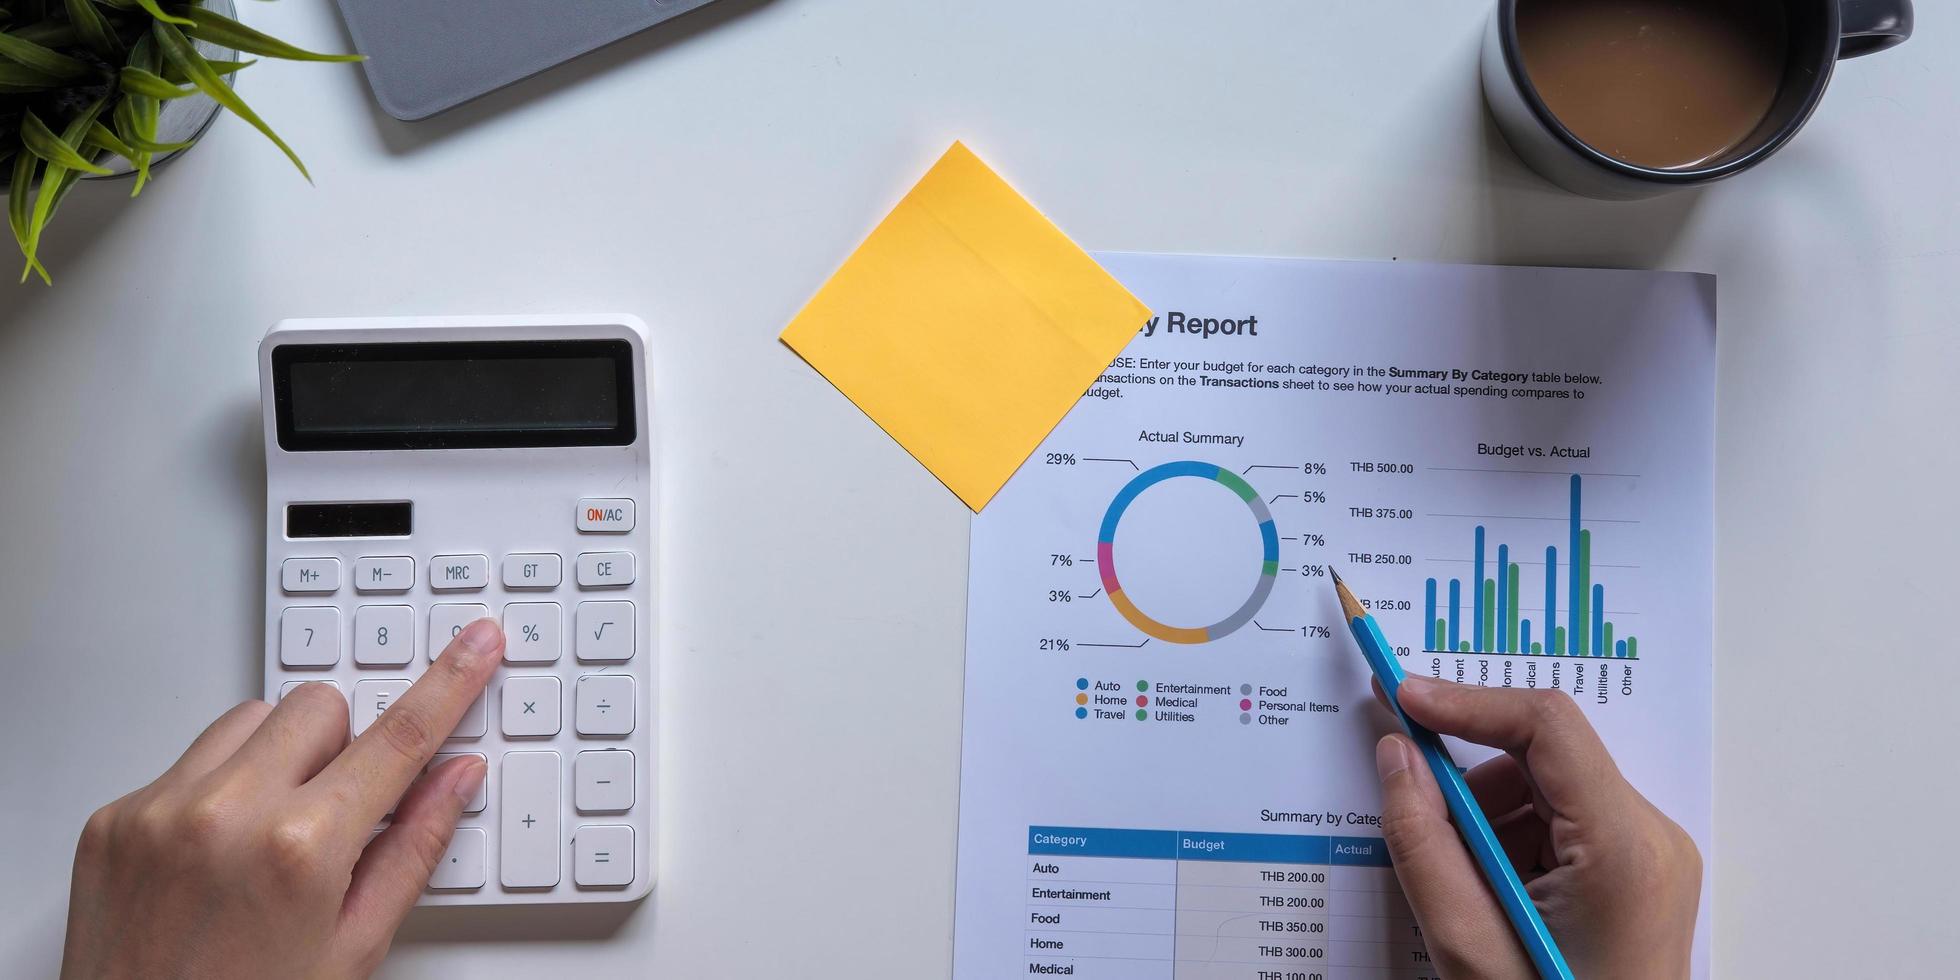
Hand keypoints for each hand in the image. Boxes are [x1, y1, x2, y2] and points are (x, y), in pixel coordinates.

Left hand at [61, 620, 505, 979]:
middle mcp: (224, 815)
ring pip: (250, 719)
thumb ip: (414, 850)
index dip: (449, 684)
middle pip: (319, 708)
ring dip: (277, 759)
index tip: (475, 645)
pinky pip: (187, 760)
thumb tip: (457, 779)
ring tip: (271, 837)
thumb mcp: (356, 947)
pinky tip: (216, 857)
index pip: (399, 740)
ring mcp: (159, 811)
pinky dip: (215, 790)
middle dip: (344, 746)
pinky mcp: (115, 817)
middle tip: (340, 812)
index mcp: (300, 850)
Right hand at [1373, 676, 1700, 979]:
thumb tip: (1395, 755)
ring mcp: (1650, 856)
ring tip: (1467, 891)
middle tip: (1415, 815)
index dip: (1466, 701)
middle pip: (1543, 757)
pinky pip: (1560, 824)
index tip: (1400, 699)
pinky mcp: (1637, 873)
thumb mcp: (1467, 944)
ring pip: (1546, 790)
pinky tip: (1493, 898)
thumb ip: (1422, 840)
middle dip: (1470, 782)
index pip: (1546, 725)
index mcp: (1622, 849)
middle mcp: (1650, 838)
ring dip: (1488, 819)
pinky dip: (1511, 843)